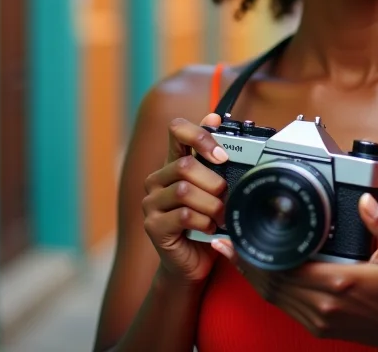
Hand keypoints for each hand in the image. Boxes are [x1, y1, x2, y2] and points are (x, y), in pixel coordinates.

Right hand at [142, 114, 228, 284]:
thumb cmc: (207, 219)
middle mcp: (157, 179)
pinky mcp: (153, 226)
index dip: (200, 135)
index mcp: (173, 163)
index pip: (177, 130)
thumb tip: (215, 117)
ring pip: (184, 191)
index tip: (221, 155)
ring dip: (211, 204)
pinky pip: (184, 216)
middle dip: (213, 182)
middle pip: (184, 165)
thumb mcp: (214, 186)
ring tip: (219, 215)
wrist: (194, 261)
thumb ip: (214, 156)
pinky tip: (210, 227)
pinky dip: (204, 221)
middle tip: (225, 196)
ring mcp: (152, 203)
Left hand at [211, 194, 377, 348]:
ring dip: (249, 275)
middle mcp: (323, 303)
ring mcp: (318, 318)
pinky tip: (255, 274)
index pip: (286, 266)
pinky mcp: (316, 326)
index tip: (239, 235)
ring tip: (231, 253)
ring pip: (272, 296)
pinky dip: (264, 288)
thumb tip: (367, 200)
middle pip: (271, 281)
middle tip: (224, 239)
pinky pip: (282, 306)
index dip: (258, 253)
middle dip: (244, 261)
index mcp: (339, 281)